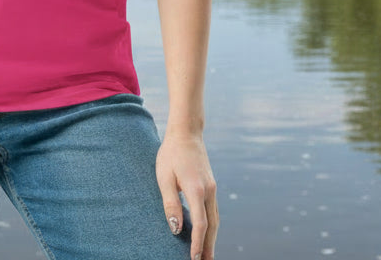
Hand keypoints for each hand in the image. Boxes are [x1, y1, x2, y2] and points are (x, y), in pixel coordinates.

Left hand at [156, 131, 218, 259]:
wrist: (186, 133)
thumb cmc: (171, 154)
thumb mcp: (164, 178)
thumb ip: (170, 203)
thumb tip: (176, 229)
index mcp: (197, 190)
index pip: (200, 224)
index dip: (197, 243)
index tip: (193, 259)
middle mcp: (209, 191)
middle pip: (212, 226)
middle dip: (208, 247)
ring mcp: (212, 189)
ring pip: (215, 220)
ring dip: (212, 239)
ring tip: (207, 256)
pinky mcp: (210, 186)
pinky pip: (213, 212)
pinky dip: (212, 227)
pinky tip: (207, 234)